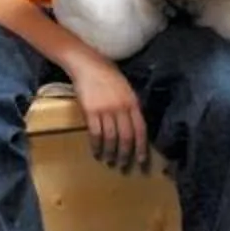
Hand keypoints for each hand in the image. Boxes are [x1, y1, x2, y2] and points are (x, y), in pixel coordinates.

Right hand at [67, 49, 148, 172]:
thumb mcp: (126, 89)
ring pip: (111, 138)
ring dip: (110, 152)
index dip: (141, 148)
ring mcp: (106, 109)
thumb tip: (134, 127)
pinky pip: (95, 133)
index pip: (140, 130)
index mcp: (133, 102)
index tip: (141, 161)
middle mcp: (121, 108)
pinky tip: (96, 152)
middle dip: (125, 154)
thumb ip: (130, 107)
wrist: (87, 64)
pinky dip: (96, 145)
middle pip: (126, 137)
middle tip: (122, 165)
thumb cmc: (107, 75)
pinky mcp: (90, 111)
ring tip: (108, 161)